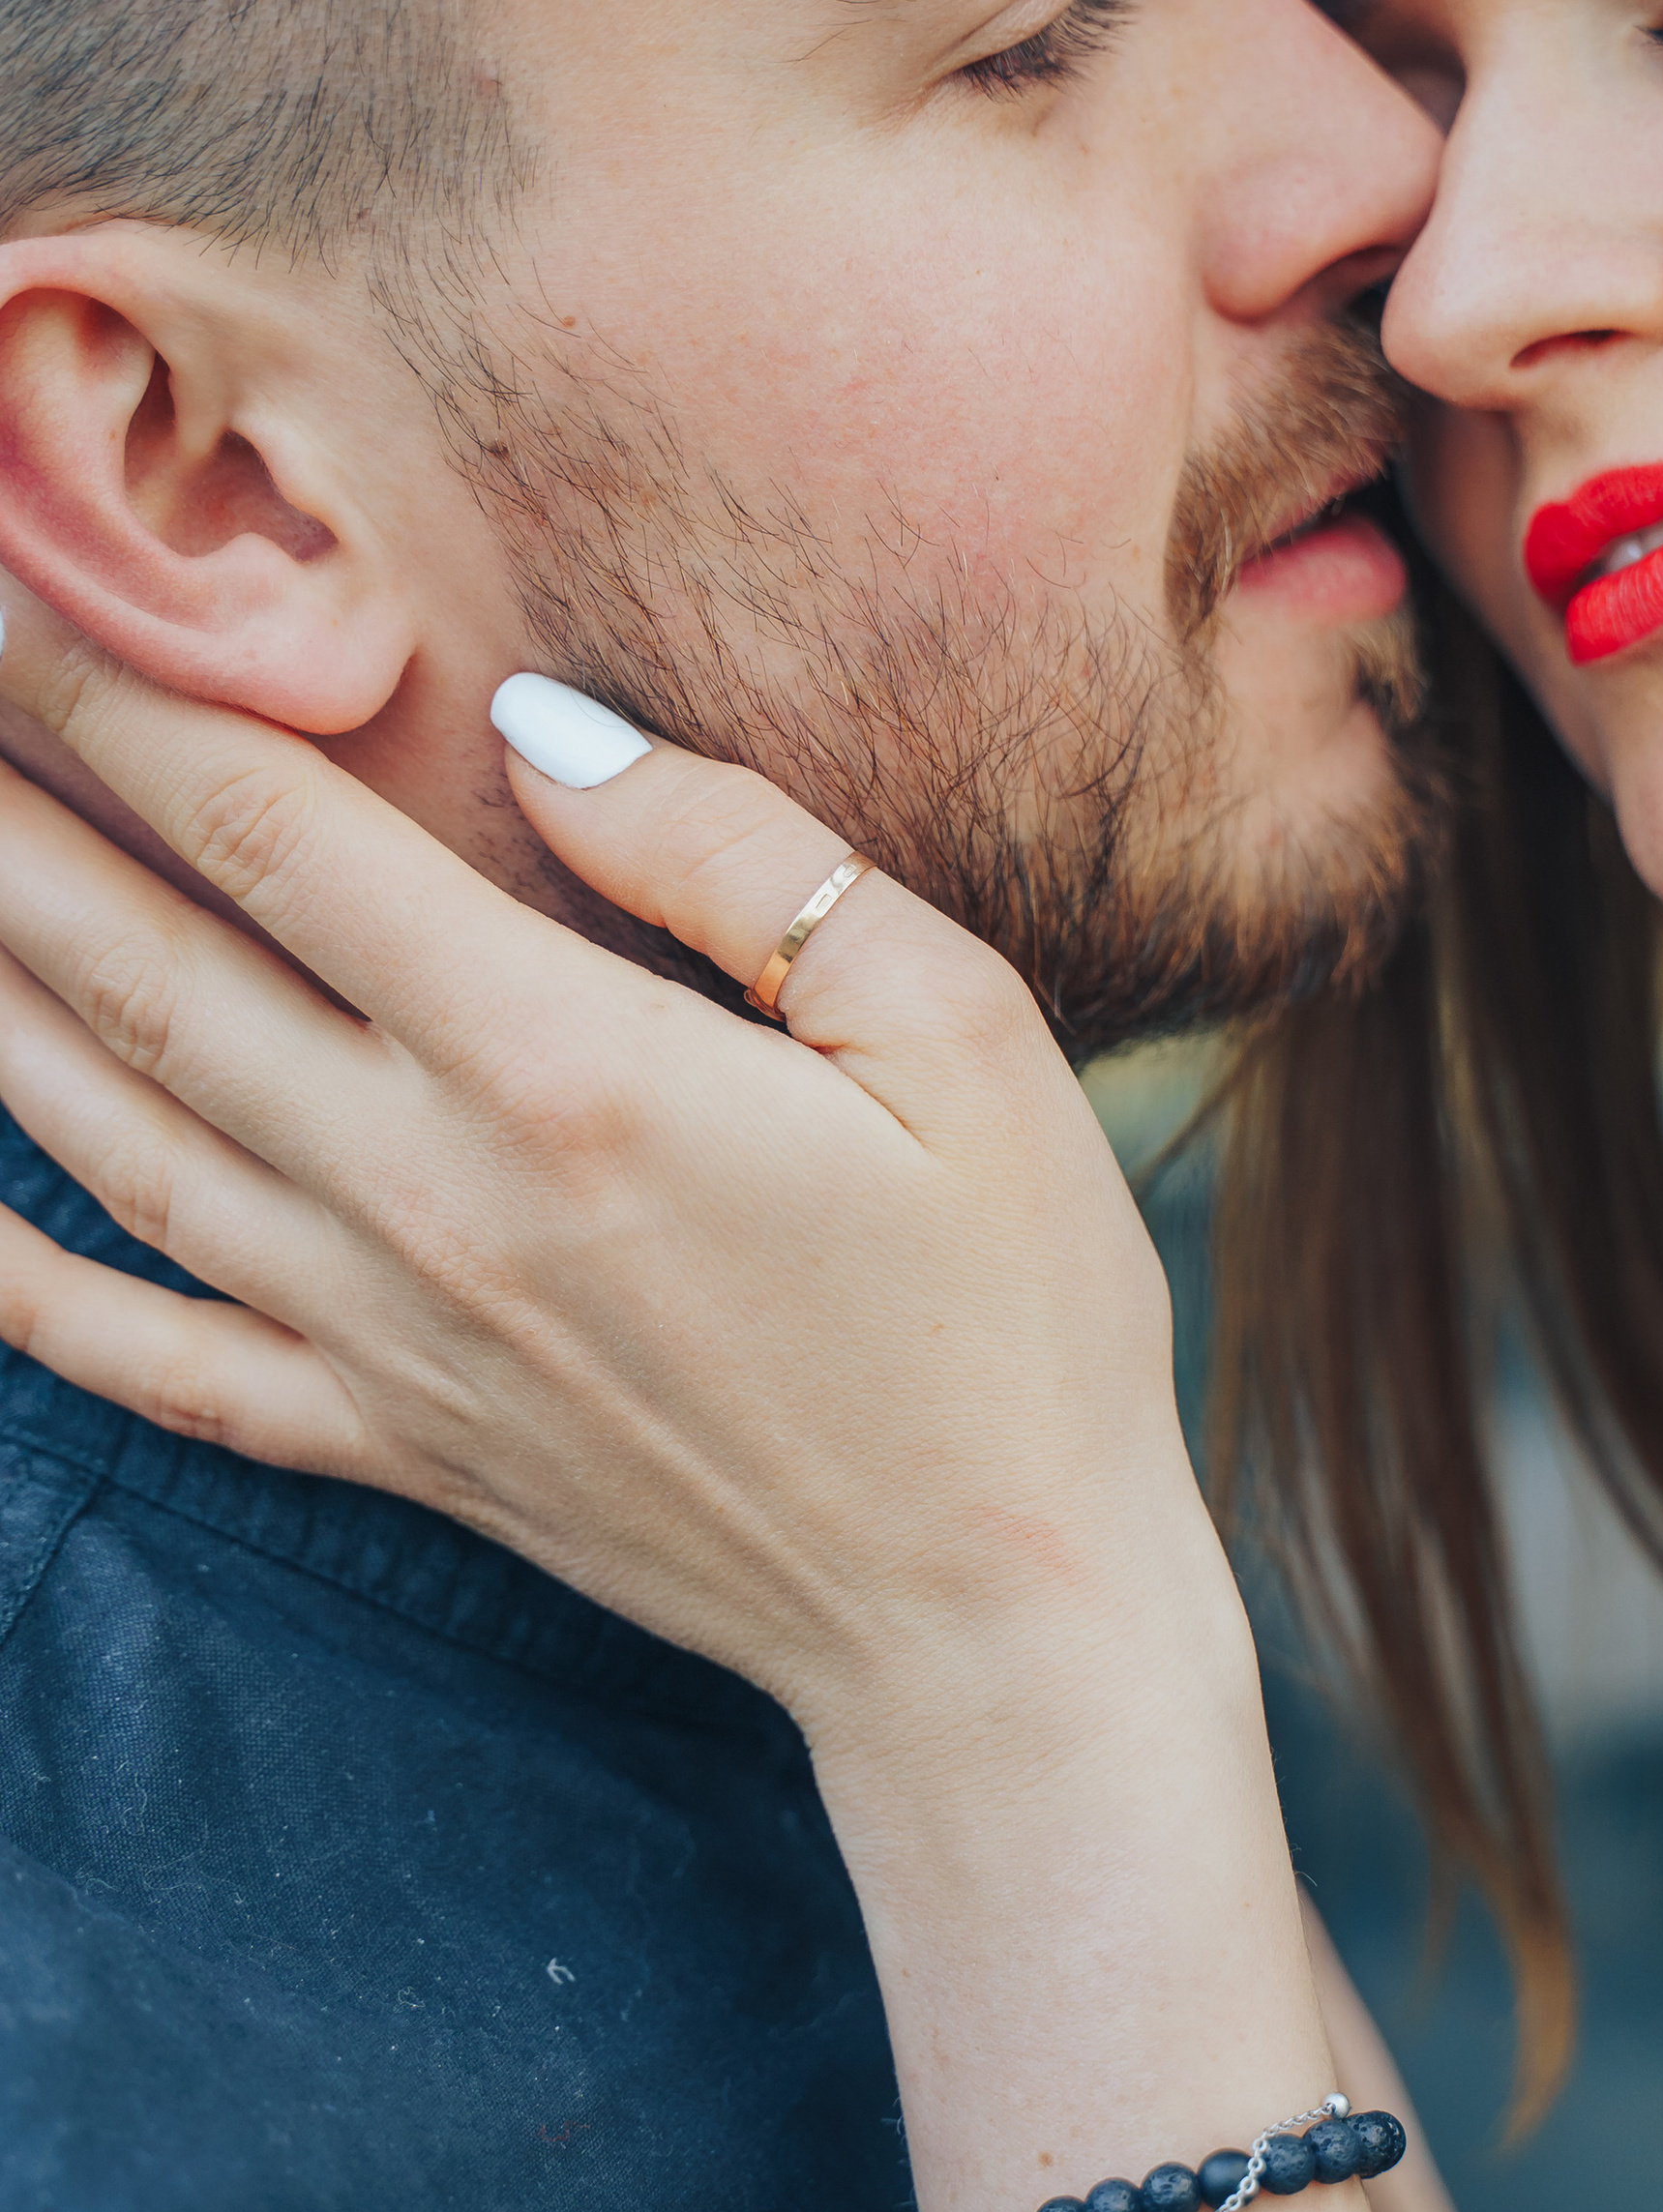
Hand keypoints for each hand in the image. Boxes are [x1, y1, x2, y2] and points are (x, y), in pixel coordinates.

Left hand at [0, 623, 1256, 1867]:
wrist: (996, 1622)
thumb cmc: (1014, 1313)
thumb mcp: (958, 1031)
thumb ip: (735, 857)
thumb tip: (537, 725)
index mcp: (564, 1069)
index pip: (273, 832)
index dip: (117, 695)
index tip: (19, 590)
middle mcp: (430, 1198)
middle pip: (145, 967)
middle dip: (6, 821)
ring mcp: (390, 1340)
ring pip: (112, 1137)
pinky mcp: (396, 1447)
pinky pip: (153, 1362)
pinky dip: (21, 1287)